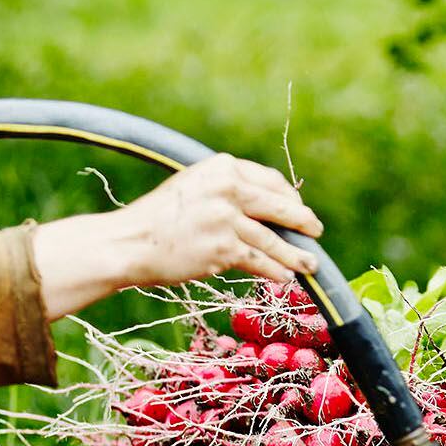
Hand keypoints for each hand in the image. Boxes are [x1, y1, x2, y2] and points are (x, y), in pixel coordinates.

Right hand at [32, 153, 323, 315]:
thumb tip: (264, 206)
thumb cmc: (158, 218)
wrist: (129, 242)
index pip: (270, 181)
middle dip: (302, 222)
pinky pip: (260, 261)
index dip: (289, 198)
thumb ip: (226, 190)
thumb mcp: (193, 187)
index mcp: (222, 167)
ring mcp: (227, 219)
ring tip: (309, 265)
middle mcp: (228, 189)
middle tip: (315, 232)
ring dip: (295, 255)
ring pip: (273, 239)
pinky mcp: (223, 249)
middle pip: (279, 207)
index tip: (297, 209)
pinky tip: (285, 278)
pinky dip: (275, 271)